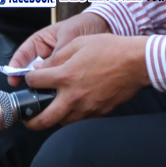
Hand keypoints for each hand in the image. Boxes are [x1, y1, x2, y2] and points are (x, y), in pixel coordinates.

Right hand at [7, 12, 110, 86]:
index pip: (24, 54)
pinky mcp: (68, 74)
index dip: (16, 66)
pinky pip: (59, 83)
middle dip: (28, 81)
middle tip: (27, 90)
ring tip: (43, 95)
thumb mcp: (69, 35)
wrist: (105, 27)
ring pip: (45, 79)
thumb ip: (58, 51)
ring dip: (44, 87)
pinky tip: (59, 95)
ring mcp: (57, 65)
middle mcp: (46, 55)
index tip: (13, 78)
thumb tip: (45, 69)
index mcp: (41, 41)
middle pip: (32, 71)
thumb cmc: (84, 25)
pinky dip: (58, 89)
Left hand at [23, 34, 148, 129]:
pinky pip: (81, 120)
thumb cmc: (110, 49)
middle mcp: (73, 96)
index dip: (29, 79)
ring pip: (62, 123)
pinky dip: (74, 116)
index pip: (34, 83)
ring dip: (54, 118)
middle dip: (31, 121)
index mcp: (65, 76)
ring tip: (53, 110)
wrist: (137, 62)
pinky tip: (76, 106)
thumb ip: (57, 57)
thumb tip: (41, 69)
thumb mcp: (79, 43)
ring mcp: (87, 108)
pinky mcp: (99, 113)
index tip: (32, 79)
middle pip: (43, 119)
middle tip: (28, 118)